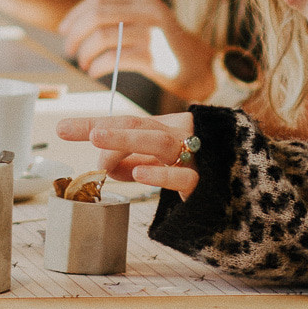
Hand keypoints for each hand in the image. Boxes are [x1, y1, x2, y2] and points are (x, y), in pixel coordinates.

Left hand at [55, 110, 198, 197]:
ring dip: (125, 141)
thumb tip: (107, 166)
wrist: (245, 185)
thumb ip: (132, 162)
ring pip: (157, 142)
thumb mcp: (158, 163)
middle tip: (77, 131)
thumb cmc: (197, 168)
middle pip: (138, 126)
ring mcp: (193, 155)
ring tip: (98, 141)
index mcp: (165, 127)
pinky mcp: (204, 180)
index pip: (124, 122)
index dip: (92, 125)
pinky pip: (182, 175)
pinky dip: (160, 173)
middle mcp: (177, 134)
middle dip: (106, 129)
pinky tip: (140, 173)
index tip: (62, 129)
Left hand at [58, 0, 215, 99]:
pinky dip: (98, 66)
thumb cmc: (168, 46)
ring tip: (83, 64)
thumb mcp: (147, 18)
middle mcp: (149, 11)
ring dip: (85, 52)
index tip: (63, 31)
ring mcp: (153, 34)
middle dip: (75, 33)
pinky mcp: (154, 57)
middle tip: (69, 50)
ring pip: (103, 37)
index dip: (75, 14)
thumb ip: (121, 4)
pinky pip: (114, 59)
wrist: (202, 69)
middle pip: (97, 15)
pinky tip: (94, 72)